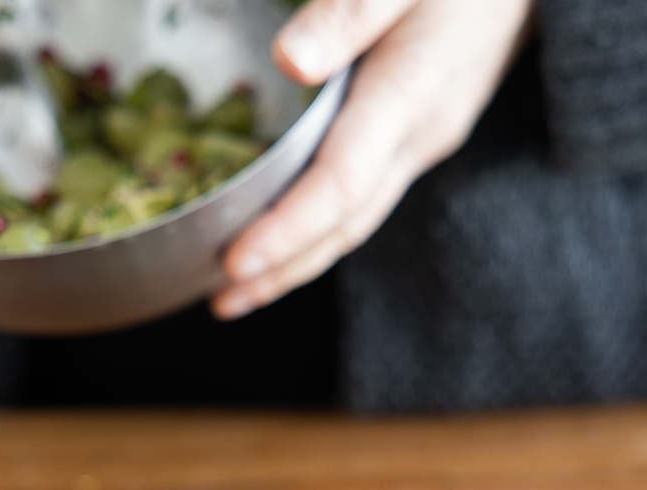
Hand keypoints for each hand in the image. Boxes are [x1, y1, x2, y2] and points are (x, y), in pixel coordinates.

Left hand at [212, 0, 532, 318]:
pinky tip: (284, 241)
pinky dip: (316, 232)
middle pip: (345, 225)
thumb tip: (290, 61)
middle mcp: (420, 137)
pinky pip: (362, 200)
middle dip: (282, 271)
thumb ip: (349, 8)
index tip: (234, 262)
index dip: (286, 229)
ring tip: (238, 293)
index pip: (340, 185)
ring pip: (354, 222)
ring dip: (295, 264)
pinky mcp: (420, 136)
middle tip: (222, 303)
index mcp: (410, 96)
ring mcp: (423, 142)